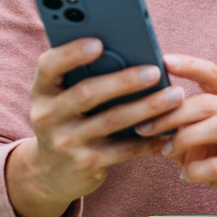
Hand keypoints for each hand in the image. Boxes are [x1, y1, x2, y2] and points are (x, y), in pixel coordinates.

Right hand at [6, 38, 182, 216]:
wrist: (52, 173)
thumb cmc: (68, 119)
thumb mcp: (62, 98)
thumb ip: (83, 76)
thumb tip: (130, 50)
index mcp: (42, 91)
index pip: (49, 66)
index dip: (72, 53)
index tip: (99, 42)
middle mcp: (47, 116)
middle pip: (87, 93)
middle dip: (124, 80)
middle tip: (155, 71)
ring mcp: (65, 142)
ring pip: (112, 120)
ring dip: (147, 107)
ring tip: (175, 96)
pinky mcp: (85, 164)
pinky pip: (123, 149)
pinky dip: (149, 138)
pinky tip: (170, 128)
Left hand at [139, 55, 216, 216]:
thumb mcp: (200, 141)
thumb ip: (174, 129)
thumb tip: (134, 121)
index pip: (212, 74)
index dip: (189, 65)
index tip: (163, 61)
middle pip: (208, 103)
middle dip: (172, 114)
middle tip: (144, 128)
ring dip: (185, 138)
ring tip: (166, 150)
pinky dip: (198, 170)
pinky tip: (185, 176)